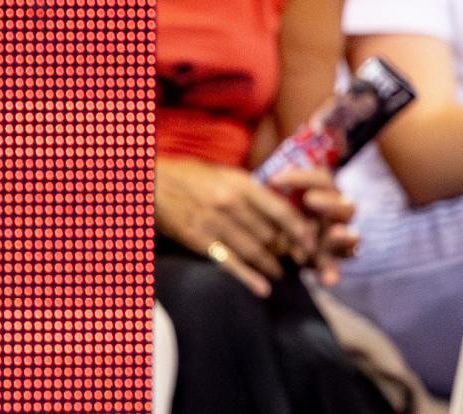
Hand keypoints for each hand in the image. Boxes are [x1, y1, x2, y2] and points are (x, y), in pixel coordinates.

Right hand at [155, 155, 318, 297]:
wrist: (151, 183)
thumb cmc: (189, 176)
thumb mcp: (223, 174)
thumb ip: (250, 190)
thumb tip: (279, 208)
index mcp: (239, 184)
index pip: (280, 211)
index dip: (299, 231)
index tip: (311, 243)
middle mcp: (230, 204)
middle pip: (270, 235)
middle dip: (286, 251)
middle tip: (295, 260)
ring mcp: (214, 223)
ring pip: (254, 251)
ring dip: (271, 266)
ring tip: (279, 272)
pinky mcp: (198, 240)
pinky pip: (229, 262)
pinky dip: (248, 278)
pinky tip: (262, 289)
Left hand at [266, 165, 359, 287]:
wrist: (270, 237)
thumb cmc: (272, 209)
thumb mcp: (271, 197)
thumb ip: (275, 190)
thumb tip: (270, 181)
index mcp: (324, 193)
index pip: (322, 180)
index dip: (301, 177)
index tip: (273, 179)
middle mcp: (336, 216)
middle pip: (346, 207)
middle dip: (330, 203)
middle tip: (310, 200)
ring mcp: (336, 241)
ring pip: (350, 237)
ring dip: (343, 236)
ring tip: (335, 234)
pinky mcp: (328, 262)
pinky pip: (335, 269)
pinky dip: (332, 274)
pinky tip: (328, 281)